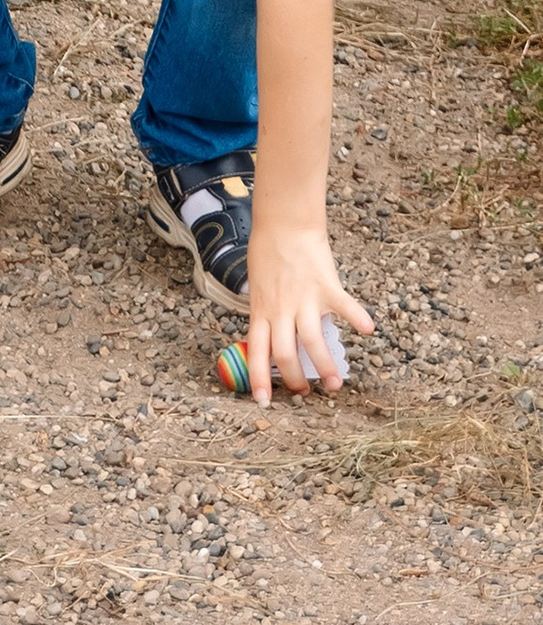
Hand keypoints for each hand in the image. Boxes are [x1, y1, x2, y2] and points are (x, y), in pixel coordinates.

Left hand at [240, 228, 373, 401]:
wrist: (284, 223)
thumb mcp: (259, 290)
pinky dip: (357, 317)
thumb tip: (272, 344)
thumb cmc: (270, 256)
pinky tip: (368, 330)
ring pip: (312, 341)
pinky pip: (343, 305)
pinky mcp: (325, 286)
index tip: (262, 401)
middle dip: (296, 379)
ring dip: (325, 366)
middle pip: (285, 353)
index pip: (257, 350)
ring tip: (336, 384)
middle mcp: (281, 309)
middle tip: (307, 393)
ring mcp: (304, 299)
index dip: (259, 377)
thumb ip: (268, 316)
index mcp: (262, 311)